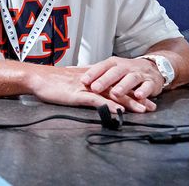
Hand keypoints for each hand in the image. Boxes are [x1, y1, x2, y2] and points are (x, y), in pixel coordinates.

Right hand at [27, 66, 156, 112]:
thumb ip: (84, 86)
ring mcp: (88, 88)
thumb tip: (93, 91)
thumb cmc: (51, 82)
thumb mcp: (72, 83)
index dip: (131, 91)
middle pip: (120, 89)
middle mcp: (94, 81)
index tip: (144, 98)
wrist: (37, 78)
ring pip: (112, 95)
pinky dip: (109, 106)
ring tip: (142, 110)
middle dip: (137, 98)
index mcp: (94, 78)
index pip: (117, 84)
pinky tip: (119, 112)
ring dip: (129, 103)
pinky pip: (98, 100)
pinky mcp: (79, 94)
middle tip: (151, 106)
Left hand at [81, 56, 165, 101]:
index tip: (82, 81)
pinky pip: (148, 86)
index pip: (101, 66)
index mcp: (114, 63)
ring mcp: (139, 74)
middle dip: (105, 80)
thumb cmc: (126, 70)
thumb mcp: (109, 68)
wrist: (153, 68)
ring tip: (115, 93)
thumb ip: (91, 70)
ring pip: (131, 79)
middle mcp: (126, 67)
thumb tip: (69, 70)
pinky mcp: (151, 82)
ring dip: (123, 86)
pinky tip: (139, 96)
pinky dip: (144, 91)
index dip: (92, 73)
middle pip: (115, 72)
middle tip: (95, 88)